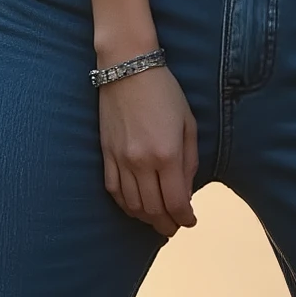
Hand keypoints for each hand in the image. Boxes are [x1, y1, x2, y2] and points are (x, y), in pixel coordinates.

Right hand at [99, 64, 198, 237]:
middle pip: (153, 209)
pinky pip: (113, 190)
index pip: (175, 202)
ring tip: (156, 220)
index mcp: (167, 154)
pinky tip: (135, 206)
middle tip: (173, 228)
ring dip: (146, 218)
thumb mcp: (188, 124)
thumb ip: (189, 161)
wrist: (127, 69)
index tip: (190, 221)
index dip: (184, 218)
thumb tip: (186, 192)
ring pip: (132, 204)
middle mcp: (142, 162)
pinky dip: (125, 204)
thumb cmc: (164, 92)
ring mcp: (120, 160)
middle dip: (166, 224)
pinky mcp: (105, 154)